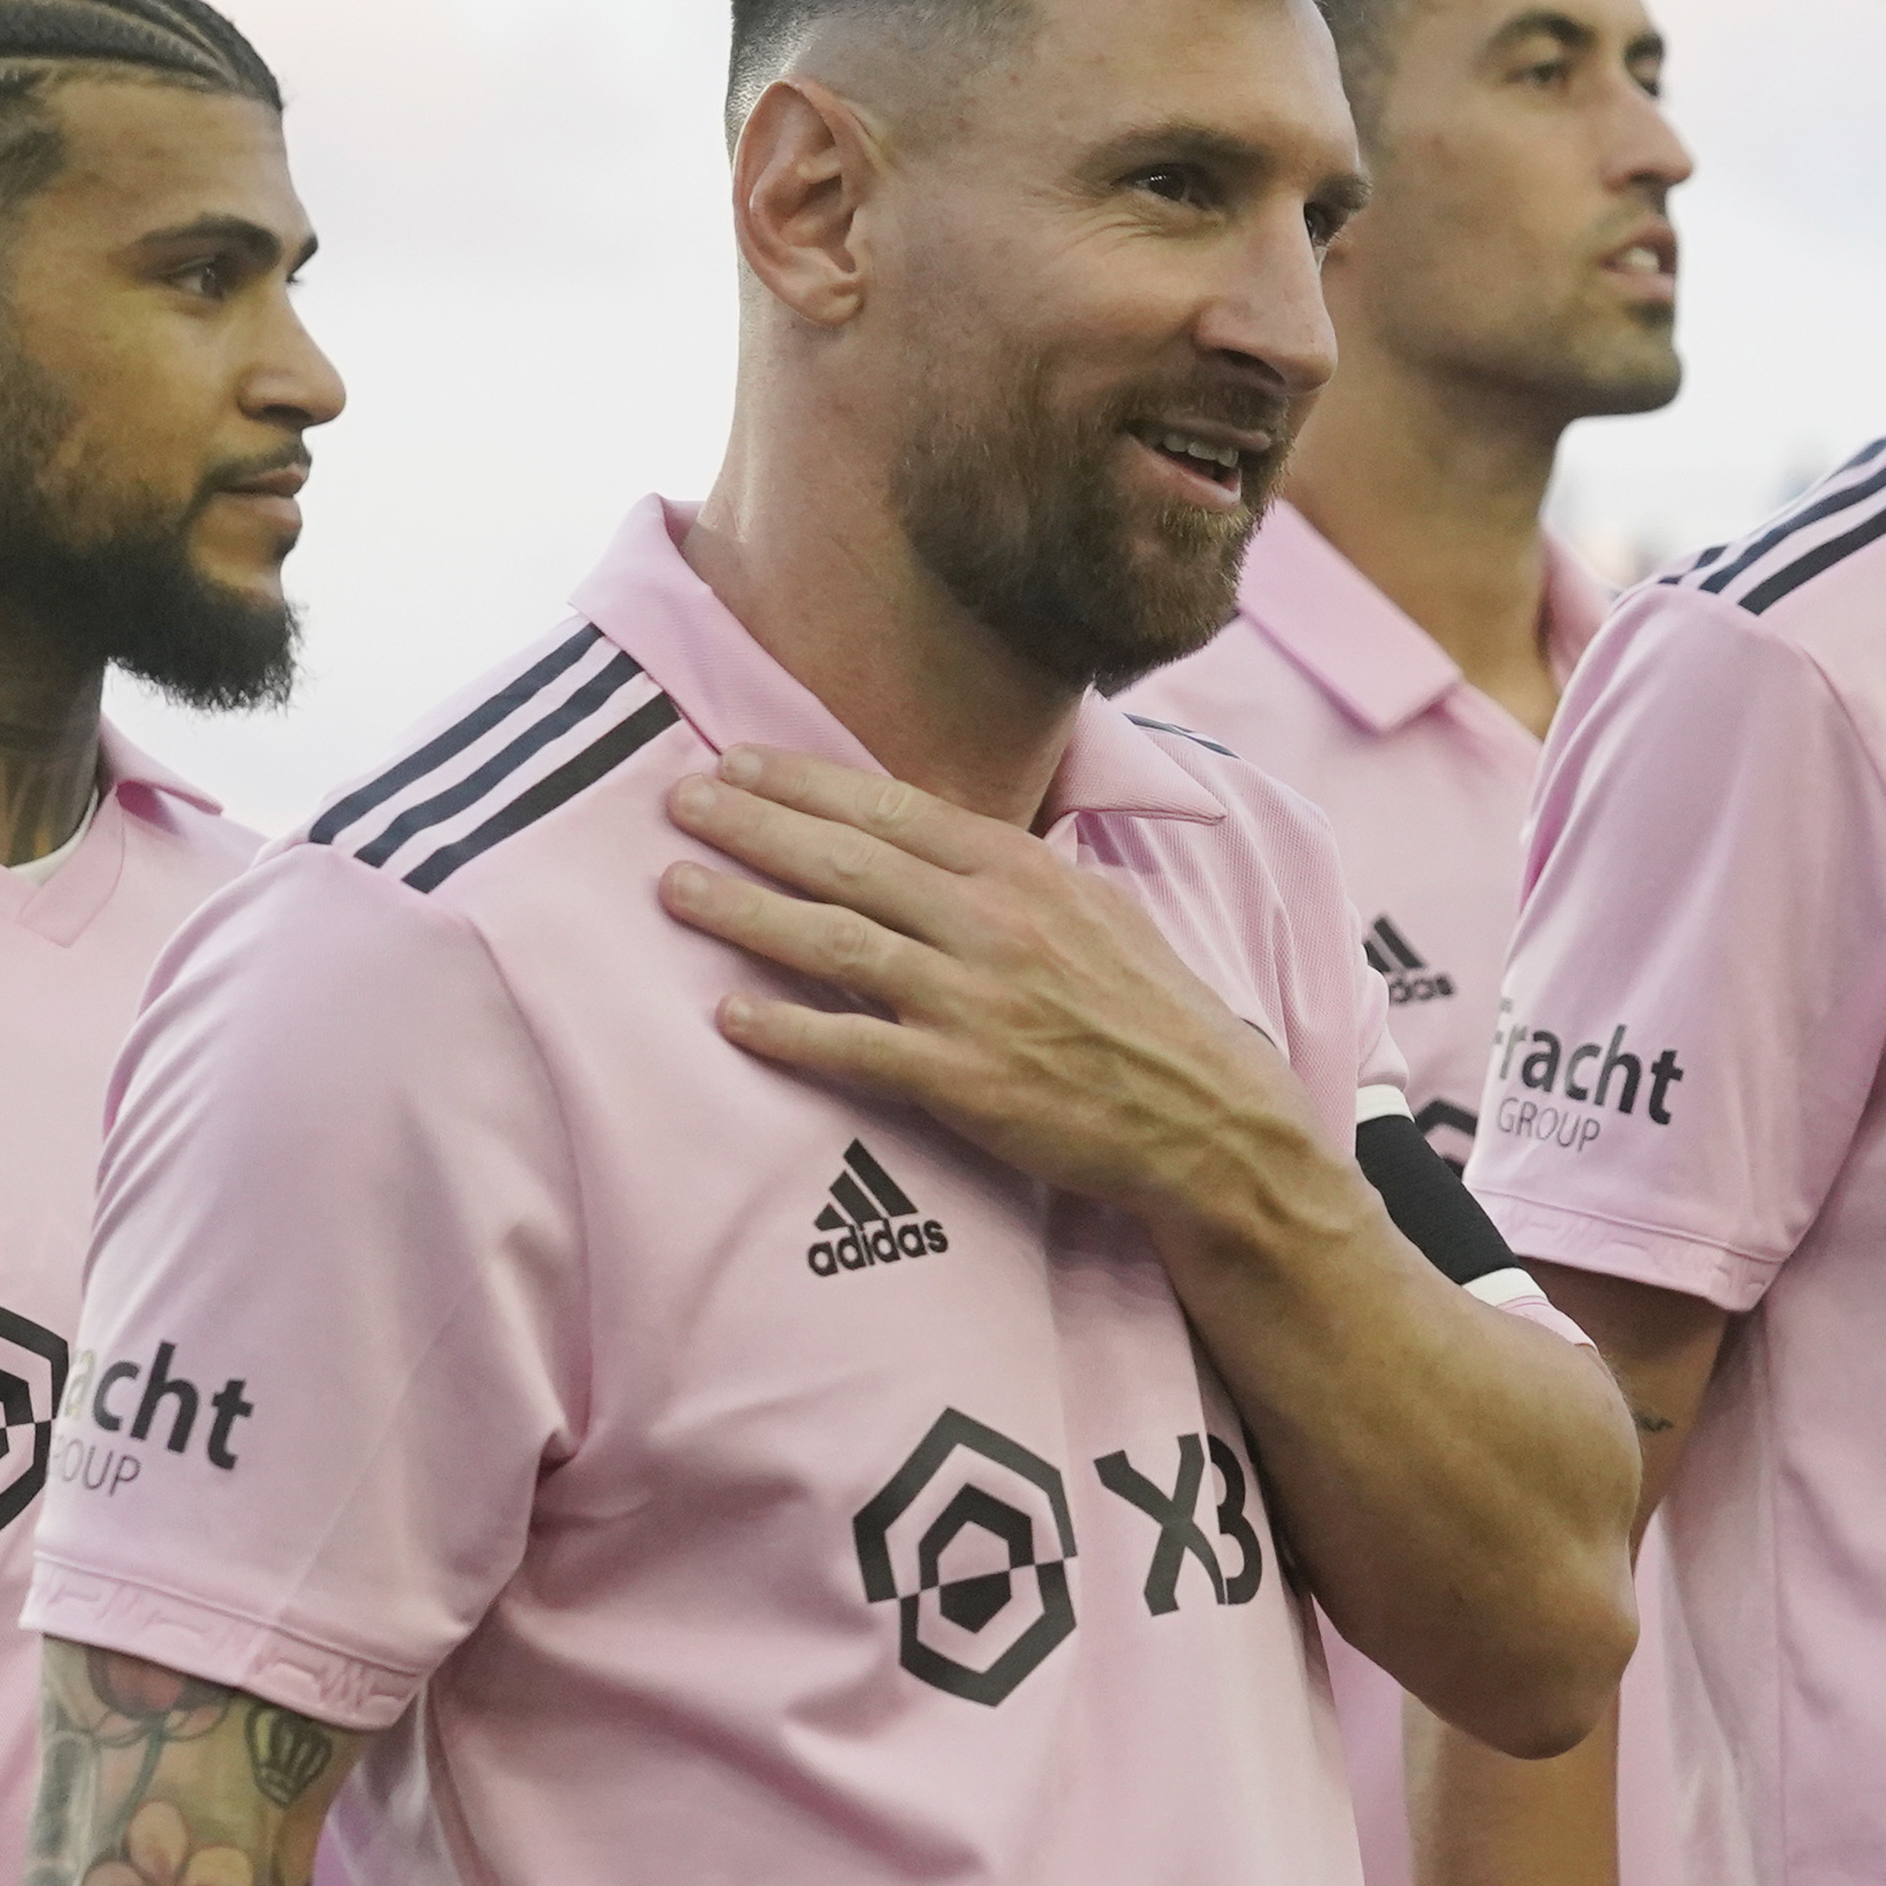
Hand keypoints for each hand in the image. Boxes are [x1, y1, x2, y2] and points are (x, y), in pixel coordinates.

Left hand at [662, 752, 1322, 1225]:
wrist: (1208, 1121)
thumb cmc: (1150, 1014)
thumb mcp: (1096, 909)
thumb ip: (1013, 873)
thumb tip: (938, 839)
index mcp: (1025, 871)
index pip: (892, 809)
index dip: (805, 783)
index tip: (737, 763)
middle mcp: (995, 923)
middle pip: (848, 861)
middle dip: (753, 827)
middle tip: (678, 804)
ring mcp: (977, 1002)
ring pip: (836, 941)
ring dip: (745, 912)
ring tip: (676, 889)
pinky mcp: (965, 1082)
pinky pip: (855, 1048)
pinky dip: (788, 1030)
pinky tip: (729, 1017)